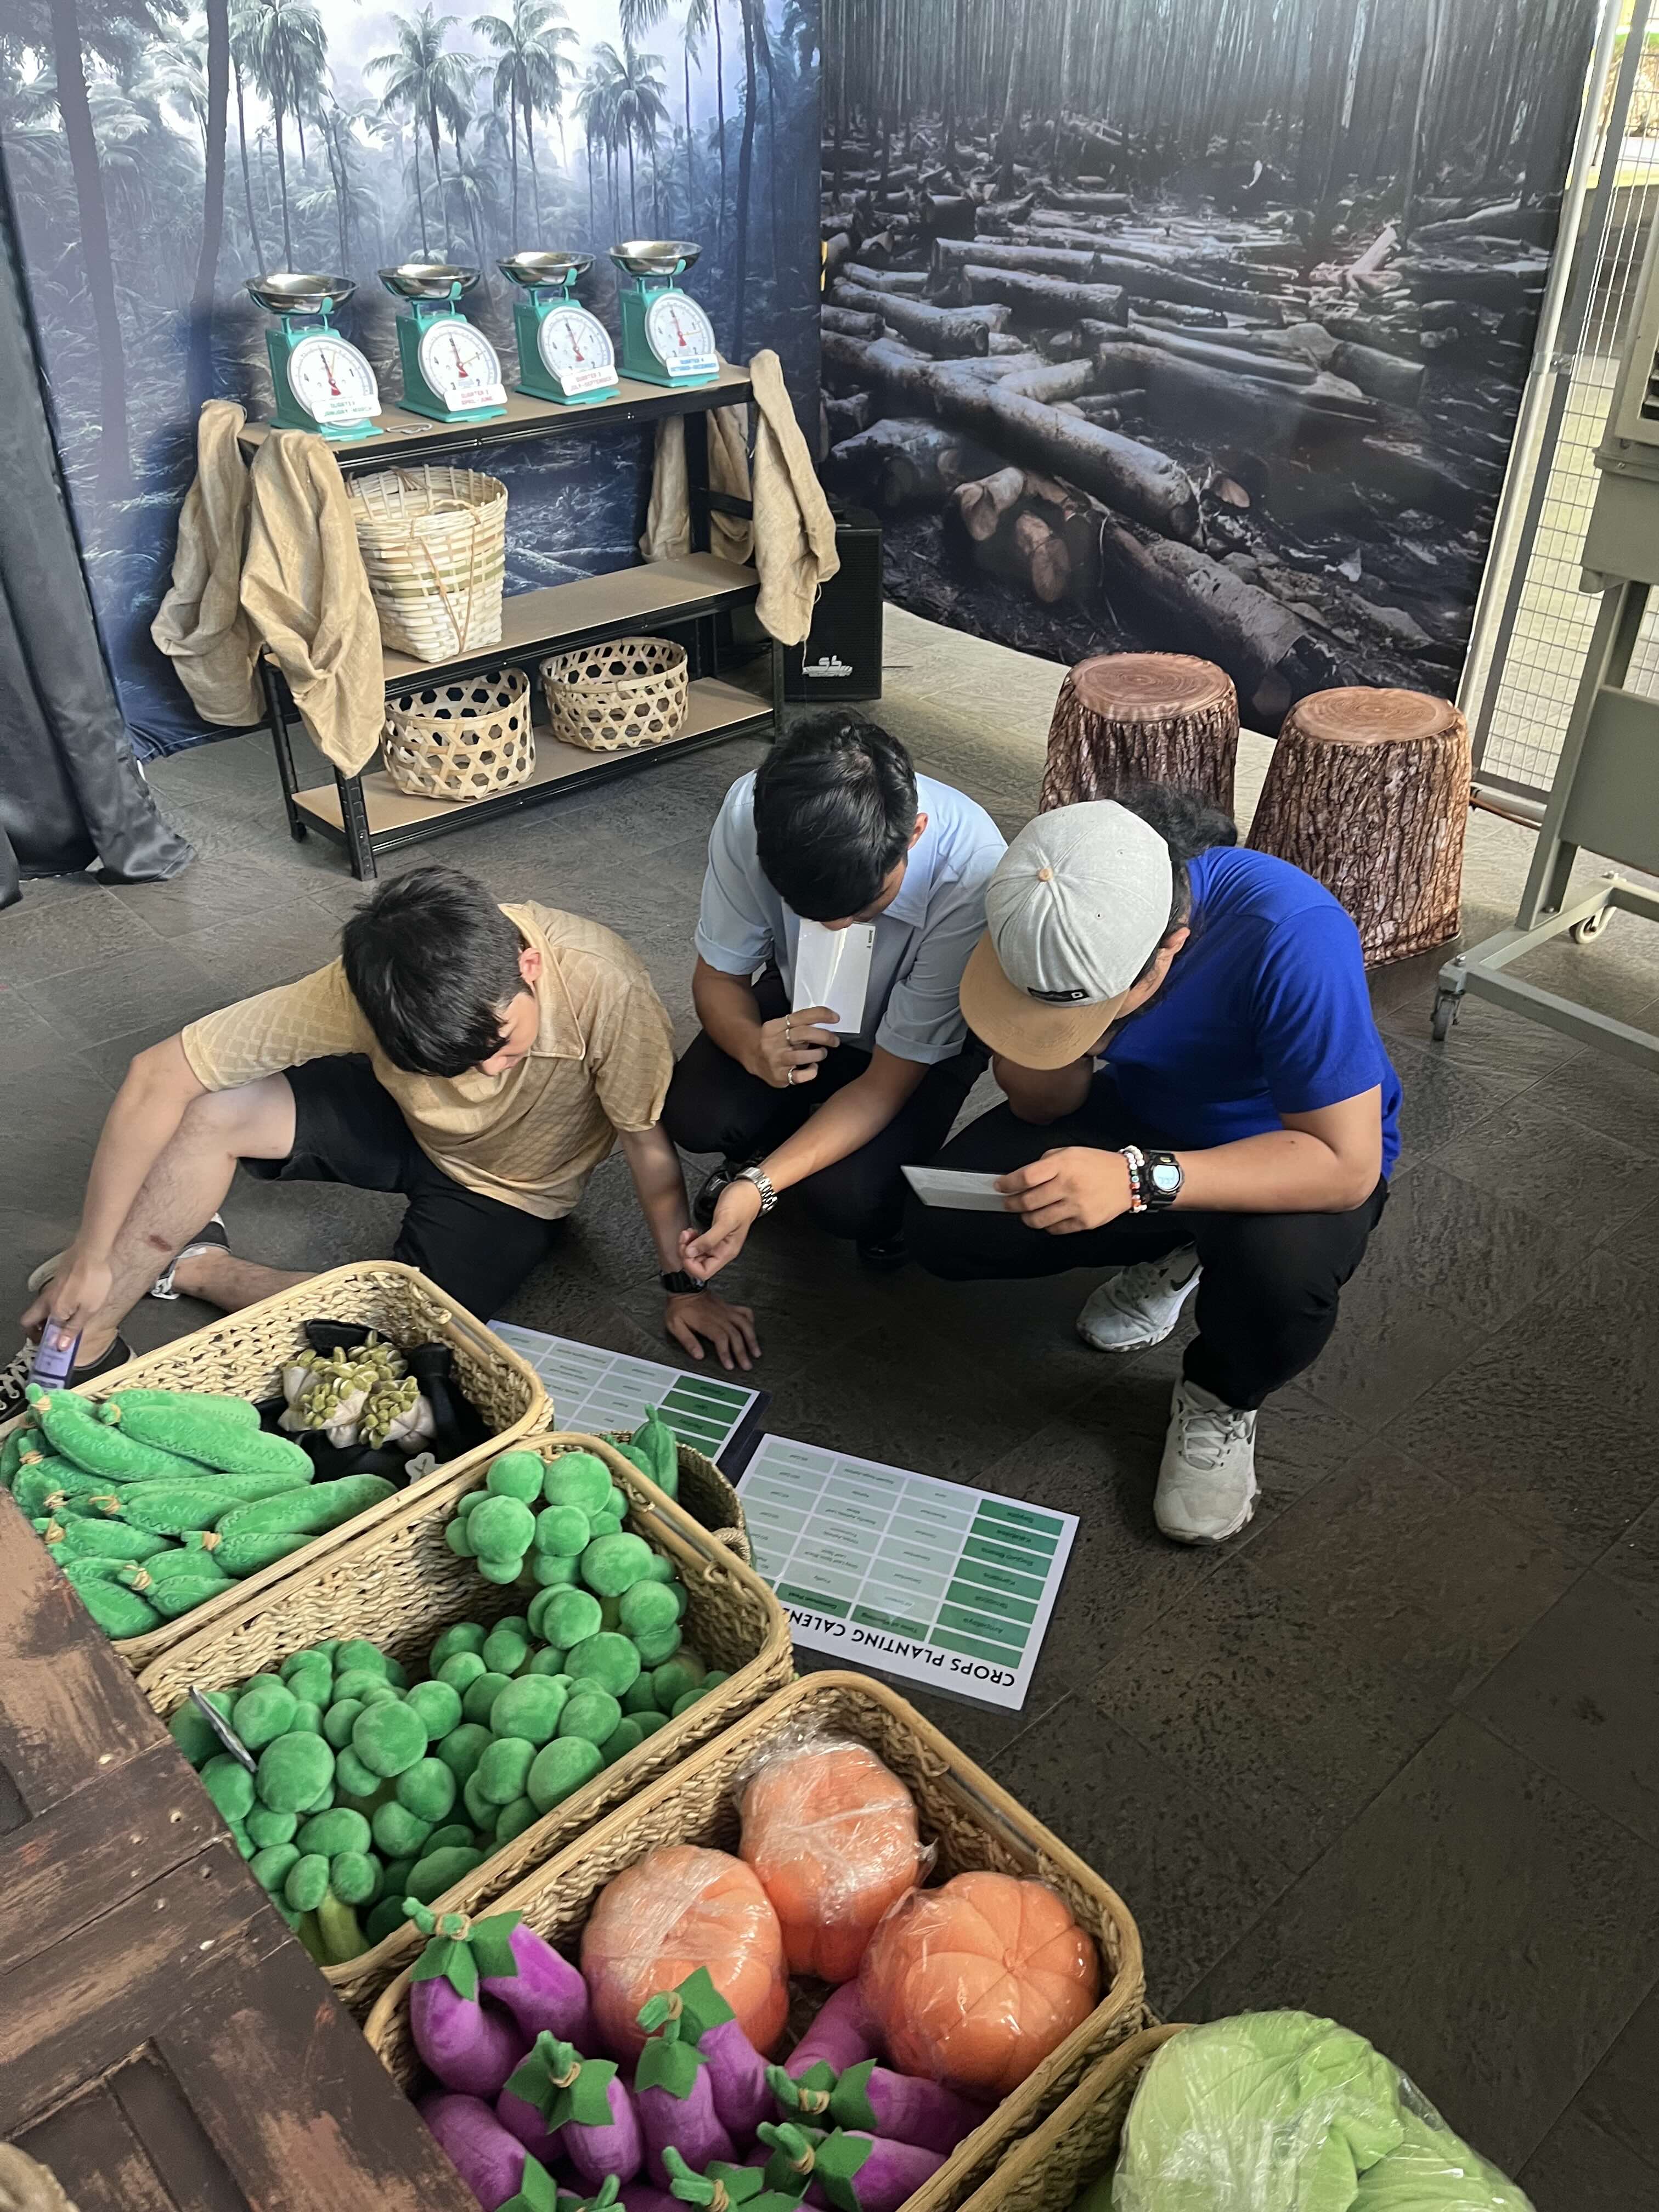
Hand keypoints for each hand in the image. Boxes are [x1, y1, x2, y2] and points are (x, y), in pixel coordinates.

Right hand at [20, 1246, 112, 1342]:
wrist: (92, 1252)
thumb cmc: (93, 1281)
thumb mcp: (88, 1310)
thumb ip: (73, 1329)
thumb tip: (59, 1346)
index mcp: (53, 1311)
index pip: (36, 1331)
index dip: (43, 1342)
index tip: (54, 1348)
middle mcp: (46, 1301)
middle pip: (30, 1320)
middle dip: (37, 1330)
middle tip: (53, 1336)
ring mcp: (50, 1290)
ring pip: (40, 1309)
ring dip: (47, 1319)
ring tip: (66, 1324)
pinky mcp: (57, 1282)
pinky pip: (50, 1300)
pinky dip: (55, 1308)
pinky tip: (71, 1307)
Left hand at [664, 1286, 759, 1370]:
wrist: (685, 1287)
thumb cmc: (679, 1308)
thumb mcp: (675, 1325)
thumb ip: (687, 1341)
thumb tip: (699, 1356)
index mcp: (707, 1322)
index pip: (721, 1339)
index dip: (726, 1353)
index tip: (730, 1366)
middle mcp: (720, 1317)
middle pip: (736, 1335)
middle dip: (742, 1352)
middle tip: (746, 1366)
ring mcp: (726, 1311)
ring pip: (744, 1324)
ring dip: (752, 1339)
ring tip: (756, 1352)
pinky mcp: (729, 1307)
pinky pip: (745, 1312)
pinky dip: (751, 1321)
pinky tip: (752, 1330)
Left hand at [678, 1177, 763, 1279]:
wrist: (748, 1190)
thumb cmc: (741, 1204)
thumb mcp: (725, 1221)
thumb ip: (708, 1239)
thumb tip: (690, 1253)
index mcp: (726, 1252)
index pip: (704, 1272)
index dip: (691, 1264)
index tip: (686, 1249)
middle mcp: (721, 1251)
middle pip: (697, 1264)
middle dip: (686, 1253)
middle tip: (685, 1238)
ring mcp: (716, 1243)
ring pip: (695, 1255)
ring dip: (686, 1246)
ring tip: (687, 1233)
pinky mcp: (712, 1235)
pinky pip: (697, 1244)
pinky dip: (690, 1240)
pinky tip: (691, 1231)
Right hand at [754, 1004, 838, 1089]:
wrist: (753, 1056)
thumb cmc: (775, 1041)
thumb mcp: (782, 1027)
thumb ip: (799, 1026)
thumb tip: (825, 1025)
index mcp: (775, 1026)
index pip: (800, 1016)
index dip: (820, 1015)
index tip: (834, 1017)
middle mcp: (774, 1042)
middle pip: (803, 1034)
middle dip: (824, 1036)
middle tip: (834, 1040)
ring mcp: (776, 1060)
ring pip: (801, 1056)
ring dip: (818, 1054)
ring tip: (821, 1053)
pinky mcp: (779, 1076)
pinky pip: (799, 1076)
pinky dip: (811, 1072)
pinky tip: (812, 1067)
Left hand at [997, 1148, 1134, 1233]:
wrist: (1129, 1179)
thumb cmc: (1097, 1164)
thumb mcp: (1070, 1152)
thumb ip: (1045, 1163)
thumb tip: (1022, 1177)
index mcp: (1063, 1165)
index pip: (1026, 1177)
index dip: (1008, 1184)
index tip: (1000, 1186)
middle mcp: (1068, 1186)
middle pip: (1028, 1201)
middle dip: (1011, 1204)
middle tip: (1007, 1203)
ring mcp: (1076, 1206)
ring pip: (1038, 1220)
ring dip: (1026, 1217)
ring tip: (1025, 1212)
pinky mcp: (1084, 1222)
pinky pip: (1055, 1229)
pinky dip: (1046, 1225)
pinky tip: (1046, 1218)